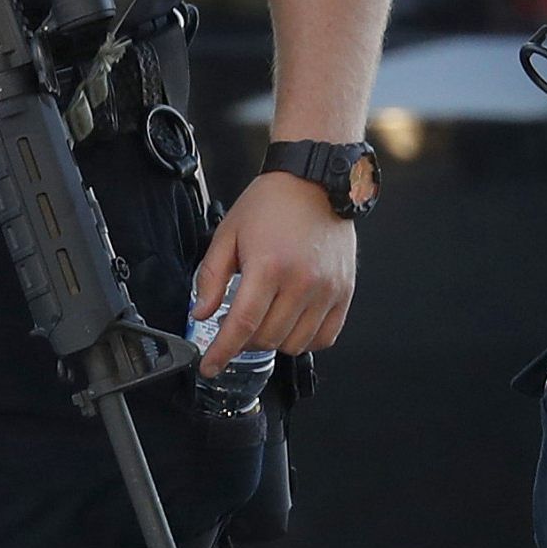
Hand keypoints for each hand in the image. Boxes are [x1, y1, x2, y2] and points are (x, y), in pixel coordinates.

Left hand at [188, 172, 356, 370]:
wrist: (315, 181)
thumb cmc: (271, 203)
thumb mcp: (228, 233)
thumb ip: (210, 276)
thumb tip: (202, 313)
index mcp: (269, 266)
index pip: (242, 326)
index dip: (222, 352)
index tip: (210, 366)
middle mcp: (302, 281)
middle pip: (267, 338)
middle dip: (245, 340)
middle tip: (237, 324)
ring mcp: (327, 289)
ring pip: (295, 343)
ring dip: (275, 340)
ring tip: (266, 319)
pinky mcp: (344, 291)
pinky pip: (325, 337)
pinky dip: (305, 339)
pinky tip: (292, 323)